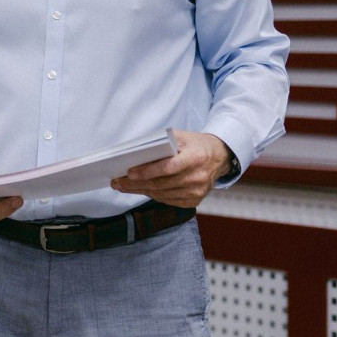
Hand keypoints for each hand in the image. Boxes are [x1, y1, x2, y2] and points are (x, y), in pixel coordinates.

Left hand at [112, 130, 227, 207]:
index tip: (129, 172)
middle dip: (135, 184)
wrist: (219, 157)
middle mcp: (197, 177)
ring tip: (123, 186)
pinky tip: (141, 190)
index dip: (147, 171)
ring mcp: (197, 191)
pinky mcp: (194, 200)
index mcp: (196, 158)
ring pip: (162, 194)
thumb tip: (136, 152)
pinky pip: (168, 200)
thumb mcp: (182, 136)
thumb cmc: (196, 145)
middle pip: (161, 183)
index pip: (168, 168)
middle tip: (117, 182)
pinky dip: (152, 195)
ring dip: (140, 191)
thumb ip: (162, 143)